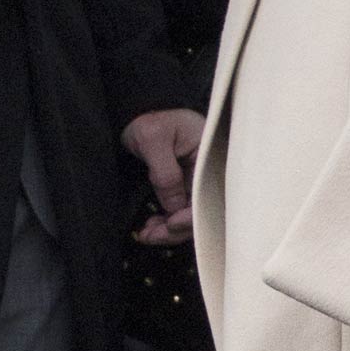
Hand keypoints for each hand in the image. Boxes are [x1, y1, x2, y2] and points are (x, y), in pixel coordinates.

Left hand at [123, 108, 204, 245]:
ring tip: (146, 234)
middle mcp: (209, 173)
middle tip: (151, 236)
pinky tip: (150, 228)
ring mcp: (197, 183)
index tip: (171, 223)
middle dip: (177, 229)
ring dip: (169, 231)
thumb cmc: (149, 120)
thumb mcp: (153, 139)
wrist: (137, 115)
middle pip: (203, 211)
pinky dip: (166, 224)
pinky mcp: (185, 189)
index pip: (212, 194)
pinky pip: (180, 212)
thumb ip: (165, 173)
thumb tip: (174, 208)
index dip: (193, 214)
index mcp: (212, 156)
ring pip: (190, 216)